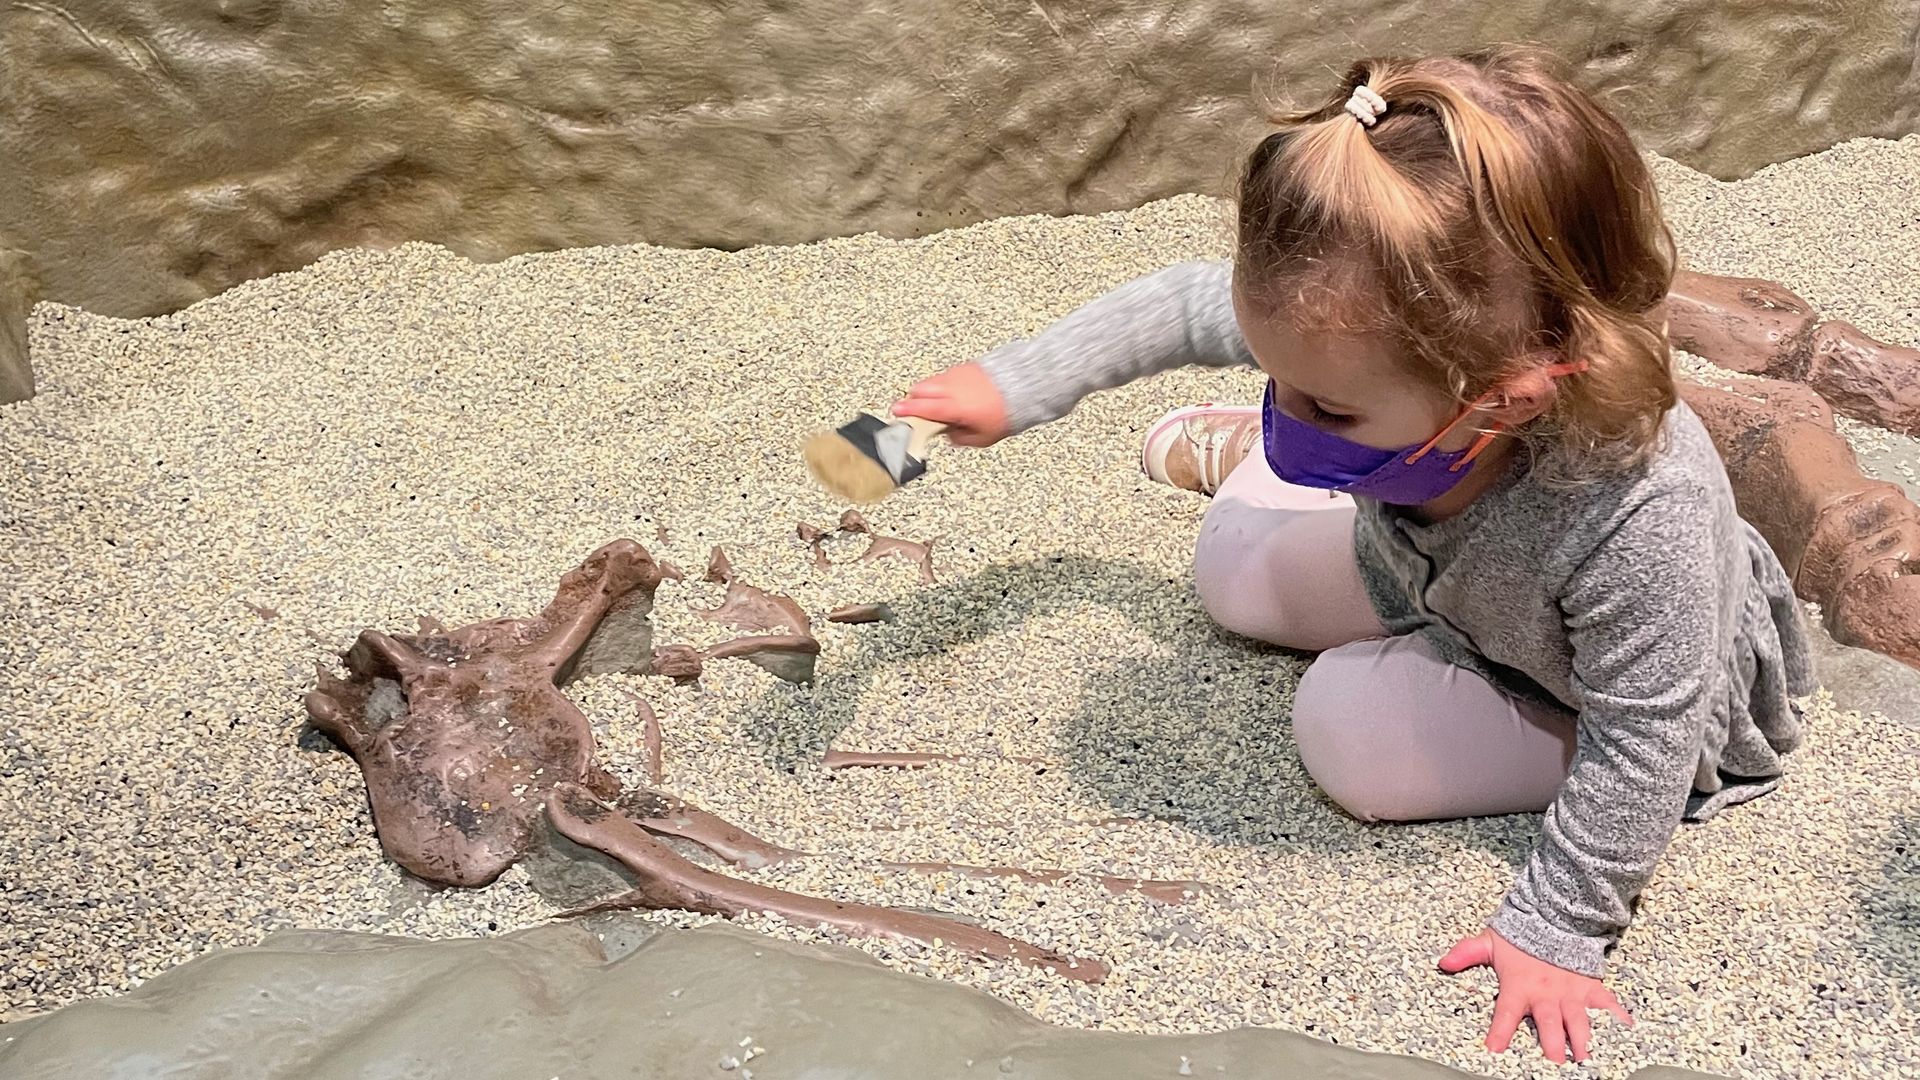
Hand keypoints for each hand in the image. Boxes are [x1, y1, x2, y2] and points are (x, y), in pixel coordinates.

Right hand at [891, 362, 1010, 447]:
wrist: (1025, 385)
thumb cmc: (1007, 411)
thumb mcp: (982, 437)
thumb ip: (960, 437)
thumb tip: (949, 434)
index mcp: (953, 406)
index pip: (922, 408)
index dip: (905, 411)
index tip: (895, 412)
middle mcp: (952, 388)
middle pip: (919, 389)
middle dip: (913, 400)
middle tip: (914, 410)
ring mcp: (958, 375)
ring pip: (932, 381)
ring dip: (928, 392)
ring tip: (937, 404)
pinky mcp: (966, 367)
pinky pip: (946, 376)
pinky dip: (943, 385)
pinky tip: (953, 394)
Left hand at [1439, 929, 1632, 1062]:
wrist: (1555, 915)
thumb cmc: (1521, 934)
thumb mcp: (1490, 942)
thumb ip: (1467, 953)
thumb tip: (1443, 963)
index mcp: (1519, 987)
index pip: (1506, 1013)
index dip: (1500, 1032)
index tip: (1494, 1050)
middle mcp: (1546, 995)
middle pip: (1549, 1026)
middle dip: (1551, 1047)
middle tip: (1554, 1064)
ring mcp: (1571, 993)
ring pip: (1579, 1022)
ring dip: (1582, 1042)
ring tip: (1586, 1060)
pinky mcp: (1591, 988)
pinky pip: (1606, 1006)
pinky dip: (1617, 1020)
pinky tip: (1625, 1034)